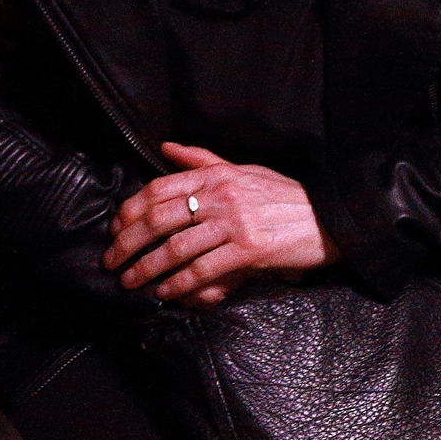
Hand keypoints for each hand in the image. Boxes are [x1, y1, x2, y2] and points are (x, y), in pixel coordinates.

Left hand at [101, 142, 335, 310]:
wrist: (330, 217)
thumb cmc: (283, 195)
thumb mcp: (242, 169)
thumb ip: (201, 160)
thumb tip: (165, 147)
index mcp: (215, 175)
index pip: (158, 189)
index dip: (130, 210)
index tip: (114, 228)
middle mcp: (220, 196)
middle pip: (159, 219)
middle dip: (128, 243)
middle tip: (111, 261)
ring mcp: (234, 222)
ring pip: (176, 248)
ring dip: (147, 268)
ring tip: (131, 282)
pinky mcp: (249, 249)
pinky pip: (204, 269)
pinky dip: (180, 283)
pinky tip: (165, 292)